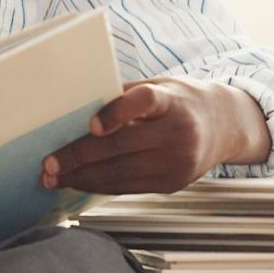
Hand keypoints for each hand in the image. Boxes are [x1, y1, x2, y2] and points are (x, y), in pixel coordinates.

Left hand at [39, 77, 264, 195]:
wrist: (224, 125)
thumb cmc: (180, 101)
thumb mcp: (159, 85)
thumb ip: (123, 97)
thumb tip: (74, 111)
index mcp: (172, 99)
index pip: (144, 102)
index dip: (116, 113)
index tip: (90, 125)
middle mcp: (179, 131)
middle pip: (122, 146)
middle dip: (79, 157)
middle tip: (48, 163)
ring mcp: (178, 162)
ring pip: (121, 174)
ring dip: (83, 178)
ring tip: (55, 178)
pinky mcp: (173, 184)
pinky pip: (129, 187)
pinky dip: (100, 185)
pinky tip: (79, 182)